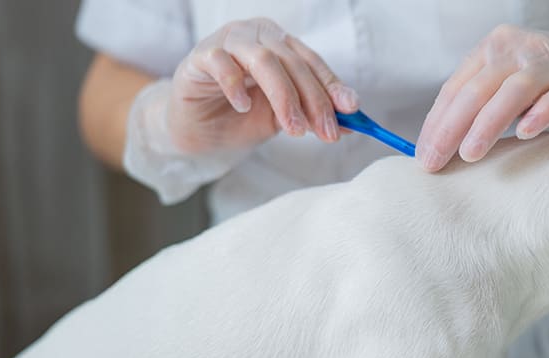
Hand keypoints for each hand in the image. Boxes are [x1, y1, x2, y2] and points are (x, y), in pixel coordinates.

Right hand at [166, 18, 358, 153]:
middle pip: (293, 62)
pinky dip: (235, 84)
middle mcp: (257, 35)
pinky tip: (243, 107)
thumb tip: (351, 123)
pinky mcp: (200, 55)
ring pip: (264, 60)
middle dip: (313, 100)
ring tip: (294, 129)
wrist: (197, 130)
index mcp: (281, 43)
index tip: (351, 111)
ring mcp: (228, 41)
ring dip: (284, 97)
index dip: (333, 86)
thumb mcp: (283, 117)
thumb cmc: (241, 116)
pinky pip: (221, 63)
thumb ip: (310, 113)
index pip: (313, 62)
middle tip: (327, 132)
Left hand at [416, 24, 548, 170]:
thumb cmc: (544, 81)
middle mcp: (515, 49)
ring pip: (512, 92)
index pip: (455, 88)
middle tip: (435, 162)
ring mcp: (548, 62)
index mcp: (491, 49)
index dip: (436, 124)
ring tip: (470, 154)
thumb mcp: (506, 82)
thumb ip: (478, 103)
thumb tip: (438, 146)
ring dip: (488, 125)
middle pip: (477, 90)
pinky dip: (540, 114)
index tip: (422, 156)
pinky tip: (525, 133)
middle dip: (451, 129)